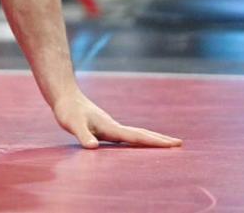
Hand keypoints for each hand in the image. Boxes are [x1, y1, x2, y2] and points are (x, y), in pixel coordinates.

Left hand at [52, 89, 182, 148]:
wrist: (64, 96)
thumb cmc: (67, 111)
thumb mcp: (72, 124)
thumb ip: (83, 136)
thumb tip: (93, 148)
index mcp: (110, 127)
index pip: (136, 137)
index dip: (154, 142)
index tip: (173, 145)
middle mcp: (114, 126)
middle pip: (141, 134)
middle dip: (160, 139)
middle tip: (180, 144)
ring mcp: (110, 126)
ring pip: (135, 134)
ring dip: (151, 139)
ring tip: (166, 144)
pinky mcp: (105, 127)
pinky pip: (126, 135)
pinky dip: (137, 139)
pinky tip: (137, 143)